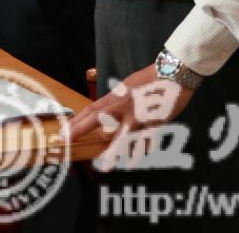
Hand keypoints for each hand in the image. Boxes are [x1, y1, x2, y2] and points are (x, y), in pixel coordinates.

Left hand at [68, 64, 193, 151]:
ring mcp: (138, 114)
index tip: (64, 131)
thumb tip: (107, 113)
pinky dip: (140, 150)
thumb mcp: (129, 87)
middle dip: (80, 130)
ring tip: (105, 166)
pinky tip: (134, 161)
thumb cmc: (151, 78)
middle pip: (98, 118)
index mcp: (117, 96)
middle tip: (67, 141)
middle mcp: (124, 105)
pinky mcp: (154, 122)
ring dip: (114, 151)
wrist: (174, 73)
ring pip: (123, 135)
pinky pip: (145, 139)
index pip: (91, 109)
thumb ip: (118, 101)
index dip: (77, 120)